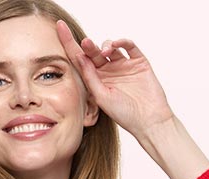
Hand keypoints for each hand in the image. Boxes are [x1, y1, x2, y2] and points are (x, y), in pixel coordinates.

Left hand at [54, 19, 174, 138]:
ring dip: (105, 45)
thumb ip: (90, 76)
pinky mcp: (138, 62)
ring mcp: (123, 65)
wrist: (149, 120)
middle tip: (86, 43)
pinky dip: (122, 41)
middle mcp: (108, 71)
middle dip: (88, 46)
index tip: (60, 28)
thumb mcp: (102, 96)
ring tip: (105, 53)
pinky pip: (129, 46)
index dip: (69, 44)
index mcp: (96, 80)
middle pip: (93, 52)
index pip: (80, 60)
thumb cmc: (124, 113)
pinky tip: (116, 45)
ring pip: (110, 47)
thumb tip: (79, 56)